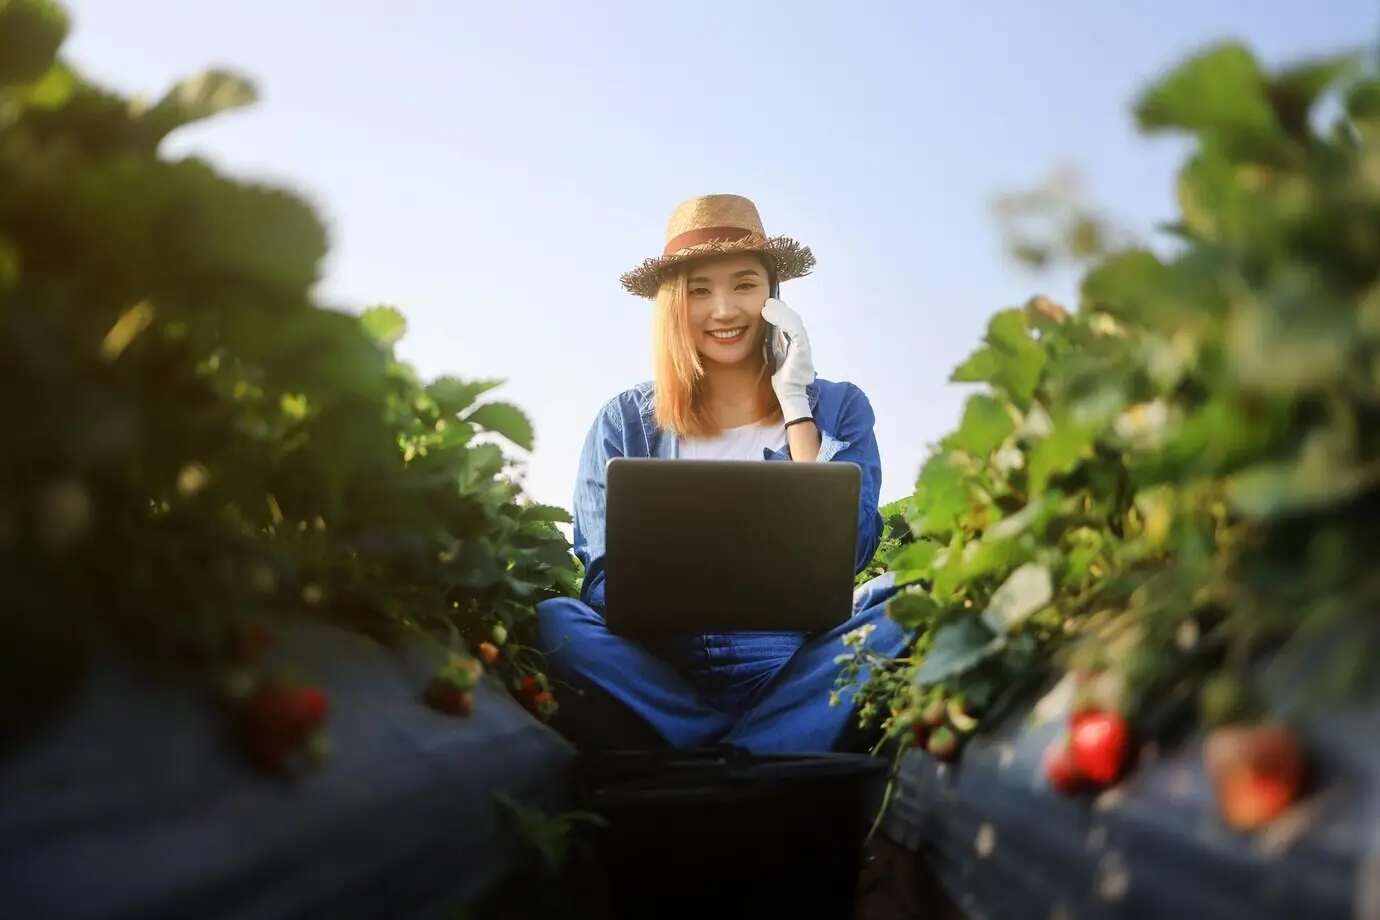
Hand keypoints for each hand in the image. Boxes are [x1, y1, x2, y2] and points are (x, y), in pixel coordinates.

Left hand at [761, 298, 814, 423]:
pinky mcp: (802, 352)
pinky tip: (770, 316)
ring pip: (794, 323)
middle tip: (769, 301)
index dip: (781, 314)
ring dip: (781, 312)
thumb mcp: (775, 357)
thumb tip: (765, 331)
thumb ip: (774, 344)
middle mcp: (802, 344)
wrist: (789, 395)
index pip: (790, 324)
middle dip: (782, 309)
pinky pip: (794, 331)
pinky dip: (783, 321)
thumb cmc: (782, 379)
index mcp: (797, 345)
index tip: (769, 306)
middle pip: (794, 320)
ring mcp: (803, 347)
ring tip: (768, 305)